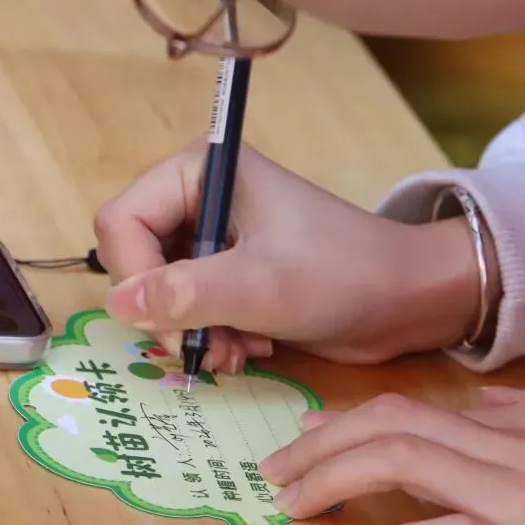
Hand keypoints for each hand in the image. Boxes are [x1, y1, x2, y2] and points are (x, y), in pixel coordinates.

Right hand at [95, 138, 481, 372]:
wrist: (408, 299)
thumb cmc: (342, 276)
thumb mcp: (259, 287)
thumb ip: (184, 294)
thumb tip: (117, 304)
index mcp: (204, 171)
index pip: (123, 220)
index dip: (133, 275)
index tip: (165, 322)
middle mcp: (205, 197)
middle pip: (138, 259)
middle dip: (167, 312)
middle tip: (199, 347)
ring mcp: (220, 236)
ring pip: (163, 291)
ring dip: (192, 331)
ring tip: (234, 354)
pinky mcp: (236, 271)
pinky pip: (194, 307)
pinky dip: (213, 334)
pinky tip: (250, 348)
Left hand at [259, 385, 524, 524]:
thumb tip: (476, 409)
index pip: (414, 407)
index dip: (349, 421)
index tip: (309, 437)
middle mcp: (519, 446)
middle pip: (395, 425)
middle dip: (323, 441)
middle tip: (277, 465)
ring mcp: (522, 497)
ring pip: (406, 465)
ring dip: (336, 481)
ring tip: (296, 502)